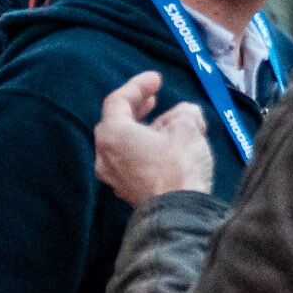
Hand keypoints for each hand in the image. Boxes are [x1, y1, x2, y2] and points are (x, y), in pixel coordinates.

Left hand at [93, 73, 212, 203]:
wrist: (179, 212)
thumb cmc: (178, 165)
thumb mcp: (188, 128)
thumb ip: (184, 113)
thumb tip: (183, 115)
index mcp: (113, 135)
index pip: (118, 101)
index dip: (137, 85)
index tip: (157, 79)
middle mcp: (105, 155)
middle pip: (115, 124)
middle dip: (136, 108)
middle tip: (154, 97)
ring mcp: (114, 176)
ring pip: (123, 144)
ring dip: (142, 129)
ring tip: (167, 122)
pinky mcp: (127, 190)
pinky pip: (131, 160)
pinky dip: (144, 147)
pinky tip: (165, 146)